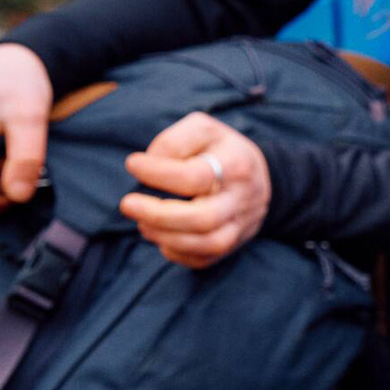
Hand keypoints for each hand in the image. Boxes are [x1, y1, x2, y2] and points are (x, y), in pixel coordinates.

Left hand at [119, 112, 270, 268]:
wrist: (262, 178)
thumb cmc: (221, 150)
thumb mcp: (203, 129)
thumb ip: (174, 142)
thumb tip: (149, 165)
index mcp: (235, 164)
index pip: (196, 176)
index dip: (159, 173)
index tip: (133, 164)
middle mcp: (241, 198)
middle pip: (204, 218)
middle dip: (159, 215)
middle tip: (127, 204)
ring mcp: (240, 225)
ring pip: (207, 244)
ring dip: (166, 236)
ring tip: (142, 224)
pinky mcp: (234, 243)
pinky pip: (206, 259)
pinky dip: (178, 253)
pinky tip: (161, 238)